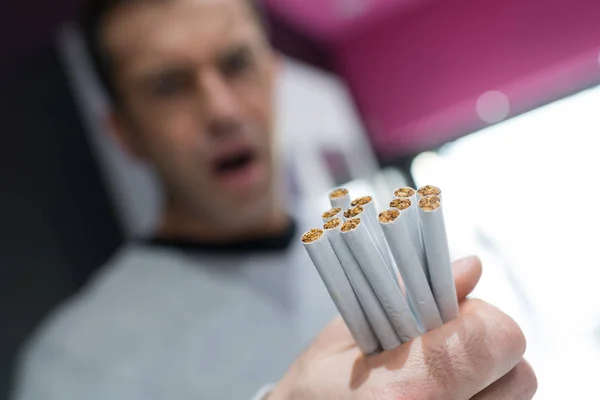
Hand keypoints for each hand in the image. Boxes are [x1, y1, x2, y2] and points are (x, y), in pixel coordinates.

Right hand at [269, 257, 536, 399]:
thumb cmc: (311, 393)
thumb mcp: (342, 338)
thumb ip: (409, 298)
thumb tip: (468, 268)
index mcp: (406, 391)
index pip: (498, 339)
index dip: (482, 318)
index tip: (453, 315)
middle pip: (520, 376)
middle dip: (488, 351)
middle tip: (443, 348)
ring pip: (513, 399)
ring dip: (487, 379)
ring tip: (437, 375)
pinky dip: (478, 397)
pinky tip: (442, 393)